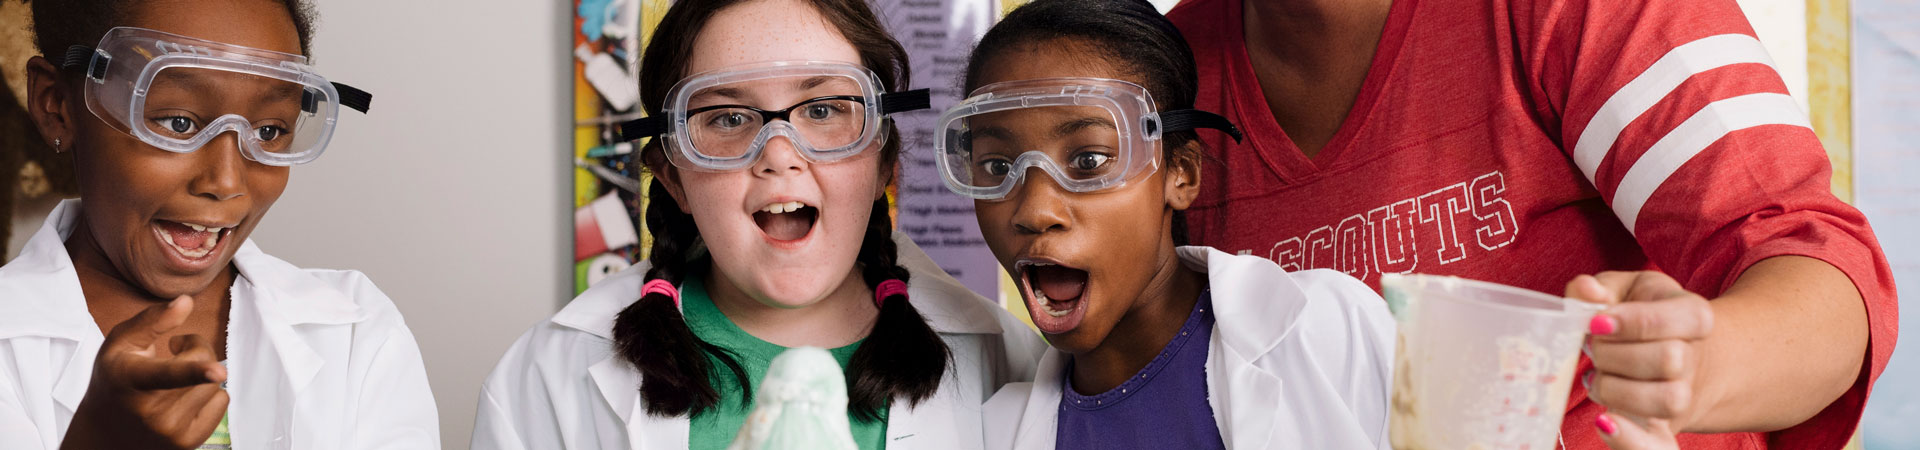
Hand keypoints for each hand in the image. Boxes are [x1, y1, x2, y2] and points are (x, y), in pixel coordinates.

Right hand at [61, 296, 228, 449]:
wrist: (106, 431)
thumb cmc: (116, 378)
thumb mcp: (121, 343)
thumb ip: (153, 319)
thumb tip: (186, 301)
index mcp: (131, 380)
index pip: (166, 373)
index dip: (194, 369)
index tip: (217, 370)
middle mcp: (151, 411)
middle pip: (205, 363)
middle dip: (195, 350)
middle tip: (172, 352)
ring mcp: (171, 431)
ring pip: (216, 384)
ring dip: (203, 374)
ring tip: (176, 377)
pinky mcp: (188, 442)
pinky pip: (222, 401)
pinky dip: (209, 394)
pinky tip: (184, 397)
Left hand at [1565, 271, 1713, 448]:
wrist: (1666, 354)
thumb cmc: (1636, 316)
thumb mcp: (1623, 290)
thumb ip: (1601, 288)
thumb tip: (1586, 291)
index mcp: (1692, 314)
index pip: (1677, 319)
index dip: (1633, 322)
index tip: (1596, 323)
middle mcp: (1695, 357)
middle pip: (1669, 359)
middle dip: (1616, 354)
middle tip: (1593, 347)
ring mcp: (1683, 395)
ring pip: (1665, 400)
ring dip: (1616, 388)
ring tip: (1597, 376)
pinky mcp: (1663, 428)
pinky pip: (1660, 447)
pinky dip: (1631, 440)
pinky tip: (1603, 422)